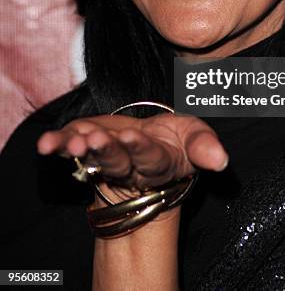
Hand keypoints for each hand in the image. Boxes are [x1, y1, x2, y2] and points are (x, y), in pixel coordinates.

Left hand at [37, 112, 227, 199]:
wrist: (150, 146)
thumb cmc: (177, 141)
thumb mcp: (196, 138)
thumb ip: (205, 146)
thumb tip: (221, 159)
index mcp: (159, 162)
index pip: (150, 158)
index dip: (139, 149)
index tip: (130, 137)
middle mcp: (130, 165)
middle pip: (118, 161)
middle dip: (107, 151)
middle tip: (96, 140)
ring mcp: (105, 157)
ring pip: (92, 157)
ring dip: (81, 150)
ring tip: (71, 143)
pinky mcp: (86, 145)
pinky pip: (70, 148)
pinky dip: (58, 145)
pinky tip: (45, 143)